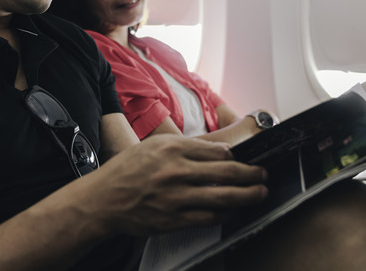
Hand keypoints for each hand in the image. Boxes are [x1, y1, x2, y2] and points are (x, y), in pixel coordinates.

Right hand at [77, 134, 267, 235]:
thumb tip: (221, 151)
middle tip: (264, 174)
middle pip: (226, 172)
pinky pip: (209, 218)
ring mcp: (175, 197)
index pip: (217, 151)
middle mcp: (175, 171)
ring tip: (260, 193)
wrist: (102, 200)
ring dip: (247, 195)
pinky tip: (236, 212)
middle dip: (251, 174)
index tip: (249, 158)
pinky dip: (226, 215)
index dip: (238, 156)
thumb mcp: (154, 147)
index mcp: (172, 148)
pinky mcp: (173, 219)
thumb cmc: (127, 170)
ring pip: (223, 197)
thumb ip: (186, 147)